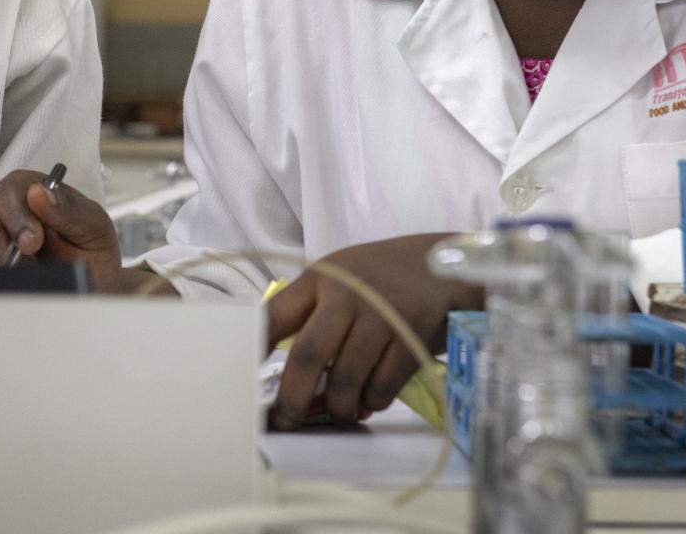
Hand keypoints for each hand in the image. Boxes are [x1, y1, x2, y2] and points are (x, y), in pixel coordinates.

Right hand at [0, 169, 123, 290]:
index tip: (33, 242)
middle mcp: (4, 207)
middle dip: (5, 242)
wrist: (92, 286)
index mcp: (32, 189)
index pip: (10, 190)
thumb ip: (68, 210)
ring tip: (25, 274)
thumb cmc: (90, 250)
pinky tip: (5, 284)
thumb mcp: (93, 227)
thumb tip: (37, 193)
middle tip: (28, 261)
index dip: (18, 216)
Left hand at [266, 234, 479, 430]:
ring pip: (347, 379)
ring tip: (341, 411)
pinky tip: (372, 398)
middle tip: (285, 421)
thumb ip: (314, 312)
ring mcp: (381, 317)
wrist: (446, 264)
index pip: (275, 314)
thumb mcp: (343, 277)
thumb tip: (286, 371)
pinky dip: (373, 401)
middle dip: (292, 398)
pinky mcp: (411, 338)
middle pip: (309, 356)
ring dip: (340, 406)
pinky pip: (382, 386)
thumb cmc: (383, 277)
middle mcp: (347, 296)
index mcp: (321, 279)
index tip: (239, 378)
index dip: (252, 349)